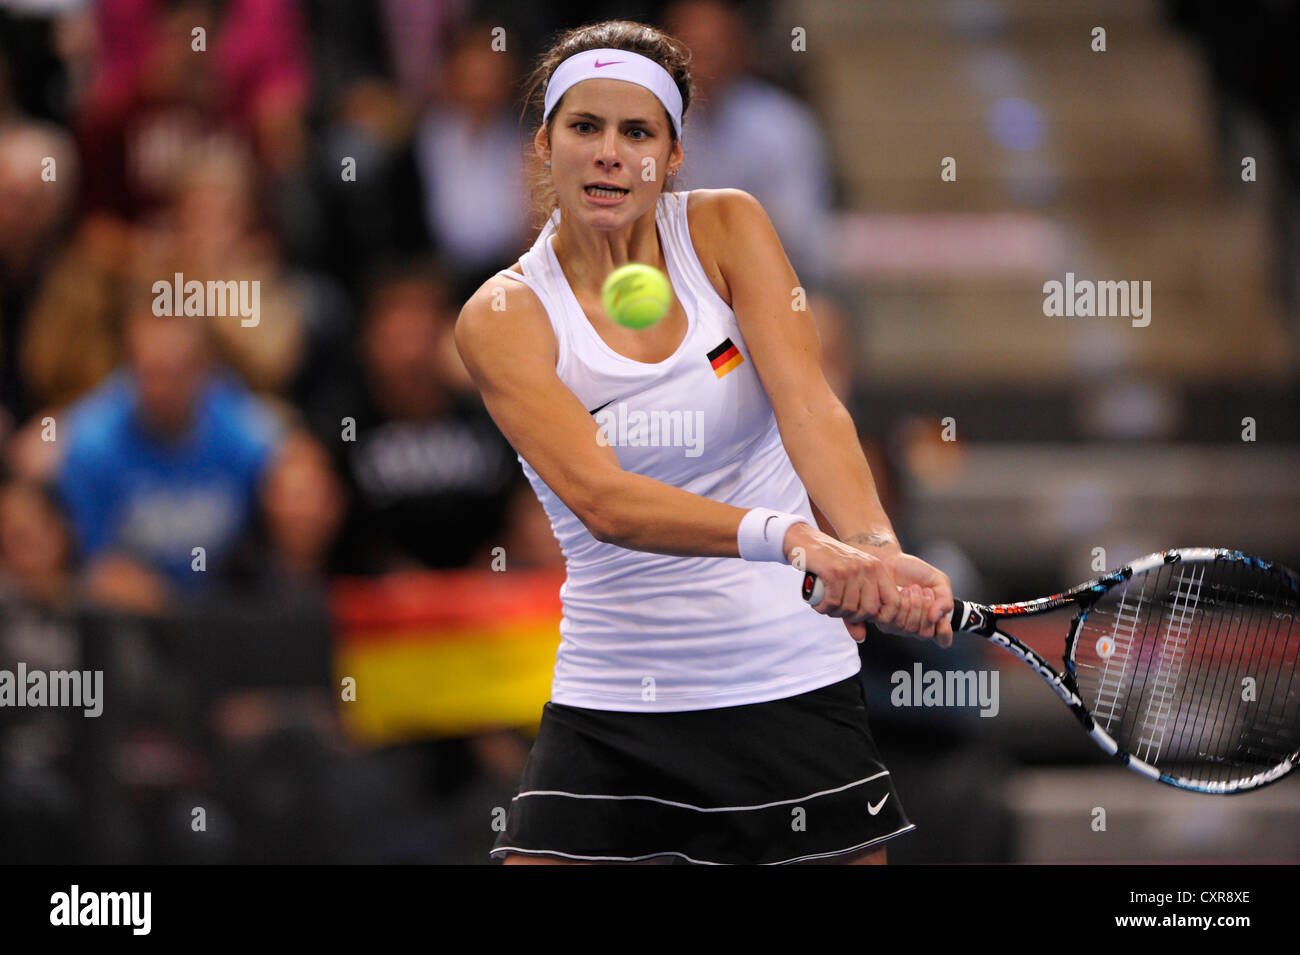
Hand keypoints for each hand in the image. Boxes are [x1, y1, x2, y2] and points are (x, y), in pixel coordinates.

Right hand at [787, 525, 953, 645]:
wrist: (805, 541)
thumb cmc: (827, 564)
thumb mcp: (848, 584)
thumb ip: (855, 610)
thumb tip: (861, 637)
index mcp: (878, 569)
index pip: (893, 602)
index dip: (880, 617)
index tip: (861, 617)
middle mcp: (869, 568)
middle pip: (868, 610)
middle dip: (850, 616)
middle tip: (836, 608)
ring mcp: (852, 569)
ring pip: (849, 608)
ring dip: (833, 612)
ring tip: (825, 602)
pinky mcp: (834, 572)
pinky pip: (833, 602)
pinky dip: (823, 607)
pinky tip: (818, 601)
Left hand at [874, 552, 954, 646]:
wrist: (891, 560)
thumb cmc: (914, 571)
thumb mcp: (939, 581)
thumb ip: (945, 600)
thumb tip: (937, 618)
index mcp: (932, 619)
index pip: (942, 639)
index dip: (944, 632)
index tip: (943, 619)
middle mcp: (915, 626)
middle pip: (925, 633)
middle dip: (927, 610)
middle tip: (926, 591)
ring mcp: (898, 626)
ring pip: (910, 628)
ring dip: (915, 605)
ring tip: (913, 588)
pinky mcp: (883, 620)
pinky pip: (894, 622)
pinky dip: (902, 604)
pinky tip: (902, 592)